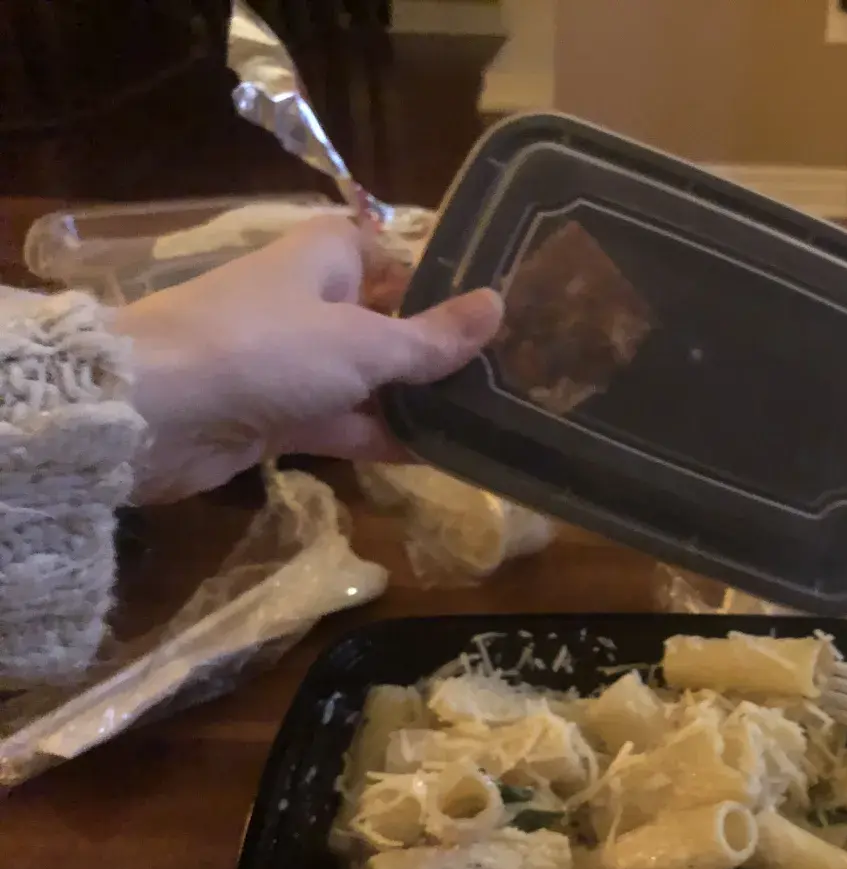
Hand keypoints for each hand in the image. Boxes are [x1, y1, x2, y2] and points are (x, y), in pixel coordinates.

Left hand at [117, 216, 502, 503]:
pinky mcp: (280, 416)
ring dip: (418, 400)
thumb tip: (499, 305)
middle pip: (390, 321)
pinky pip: (347, 423)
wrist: (153, 413)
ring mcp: (295, 363)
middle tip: (514, 376)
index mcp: (327, 257)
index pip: (396, 256)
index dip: (443, 280)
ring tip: (492, 421)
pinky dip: (385, 437)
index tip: (500, 312)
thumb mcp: (365, 342)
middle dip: (441, 350)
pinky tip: (442, 456)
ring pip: (371, 378)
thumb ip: (432, 337)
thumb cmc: (266, 350)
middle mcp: (312, 302)